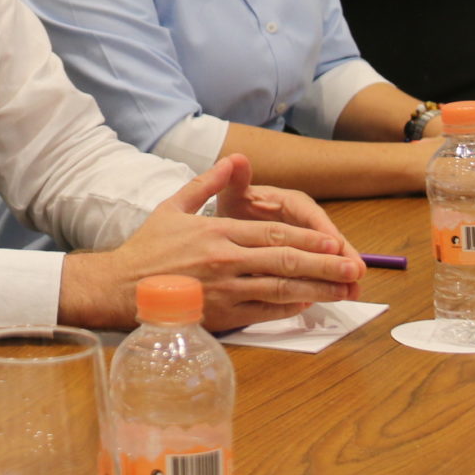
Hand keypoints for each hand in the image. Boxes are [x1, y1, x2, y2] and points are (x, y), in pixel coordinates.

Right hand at [62, 155, 361, 330]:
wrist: (121, 288)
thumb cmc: (147, 248)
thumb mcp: (174, 206)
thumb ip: (208, 183)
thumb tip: (234, 160)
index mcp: (217, 232)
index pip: (273, 233)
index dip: (307, 238)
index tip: (332, 241)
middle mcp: (226, 260)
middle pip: (285, 260)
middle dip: (324, 265)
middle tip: (353, 268)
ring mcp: (225, 289)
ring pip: (281, 289)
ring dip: (317, 289)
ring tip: (343, 290)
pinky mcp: (222, 314)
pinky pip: (265, 311)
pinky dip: (290, 309)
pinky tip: (308, 305)